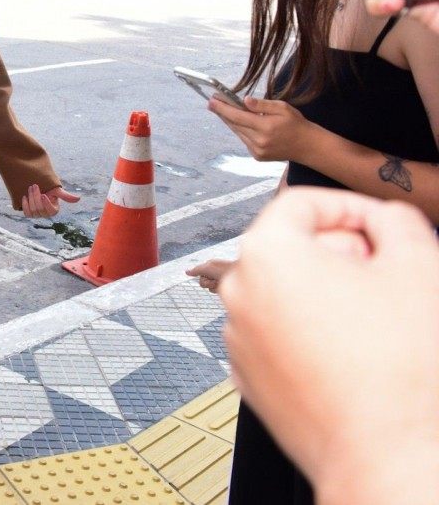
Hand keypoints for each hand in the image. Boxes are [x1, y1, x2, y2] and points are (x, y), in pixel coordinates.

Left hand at [21, 184, 79, 217]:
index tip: (43, 195)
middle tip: (34, 185)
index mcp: (54, 210)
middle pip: (39, 209)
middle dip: (36, 196)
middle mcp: (45, 215)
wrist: (38, 188)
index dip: (46, 204)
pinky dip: (25, 205)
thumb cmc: (49, 189)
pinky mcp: (29, 214)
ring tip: (30, 188)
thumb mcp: (57, 191)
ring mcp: (37, 215)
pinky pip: (27, 213)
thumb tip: (79, 199)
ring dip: (31, 198)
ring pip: (33, 210)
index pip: (50, 211)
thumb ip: (66, 196)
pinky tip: (24, 196)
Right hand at [185, 258, 233, 292]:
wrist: (241, 279)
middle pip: (202, 282)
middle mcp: (215, 273)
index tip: (210, 274)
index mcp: (212, 265)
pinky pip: (214, 291)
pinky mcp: (223, 288)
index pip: (200, 272)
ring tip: (222, 283)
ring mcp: (219, 281)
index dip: (203, 275)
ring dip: (213, 286)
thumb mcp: (208, 268)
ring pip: (208, 288)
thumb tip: (186, 272)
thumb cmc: (226, 270)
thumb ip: (197, 270)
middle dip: (208, 282)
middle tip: (216, 280)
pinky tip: (225, 287)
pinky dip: (218, 289)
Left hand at [208, 95, 311, 161]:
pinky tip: (241, 123)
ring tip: (224, 110)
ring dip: (231, 122)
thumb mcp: (282, 108)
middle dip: (223, 113)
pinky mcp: (257, 156)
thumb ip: (262, 105)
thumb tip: (244, 101)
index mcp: (265, 127)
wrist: (307, 146)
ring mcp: (257, 150)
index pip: (238, 116)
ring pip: (238, 133)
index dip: (223, 108)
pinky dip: (241, 131)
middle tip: (212, 103)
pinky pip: (244, 140)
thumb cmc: (296, 124)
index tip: (211, 101)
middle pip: (234, 124)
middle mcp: (259, 141)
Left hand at [219, 189, 438, 499]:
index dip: (351, 208)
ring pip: (283, 292)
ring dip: (326, 292)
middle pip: (288, 247)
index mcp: (267, 254)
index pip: (301, 202)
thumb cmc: (397, 366)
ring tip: (373, 318)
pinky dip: (309, 330)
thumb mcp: (417, 265)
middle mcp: (239, 291)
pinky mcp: (247, 374)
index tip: (381, 226)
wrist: (383, 451)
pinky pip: (278, 333)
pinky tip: (352, 351)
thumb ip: (395, 221)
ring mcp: (237, 336)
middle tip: (384, 271)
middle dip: (339, 251)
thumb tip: (382, 218)